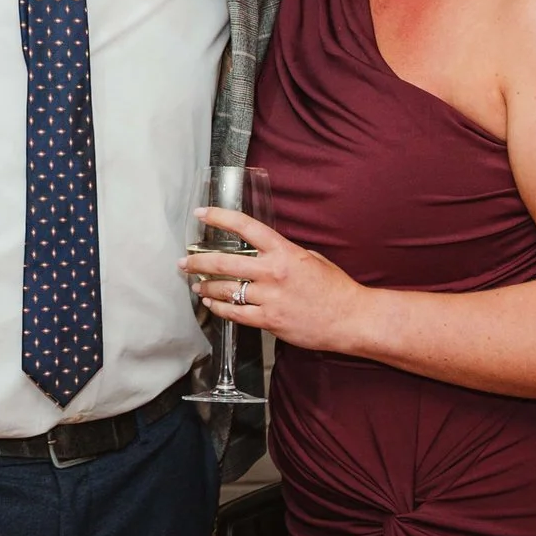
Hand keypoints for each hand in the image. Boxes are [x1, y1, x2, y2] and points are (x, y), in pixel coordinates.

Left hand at [177, 207, 367, 353]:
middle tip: (184, 262)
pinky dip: (220, 309)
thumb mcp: (311, 259)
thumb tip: (264, 252)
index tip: (201, 214)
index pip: (245, 227)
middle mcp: (273, 272)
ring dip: (206, 287)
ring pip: (226, 290)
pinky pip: (236, 314)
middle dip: (198, 262)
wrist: (351, 319)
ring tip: (197, 286)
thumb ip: (284, 254)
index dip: (219, 218)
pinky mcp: (270, 321)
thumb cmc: (335, 288)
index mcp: (284, 251)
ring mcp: (270, 298)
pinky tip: (213, 305)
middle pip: (224, 262)